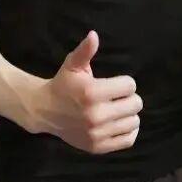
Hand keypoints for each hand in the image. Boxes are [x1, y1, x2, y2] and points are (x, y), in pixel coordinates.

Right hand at [31, 31, 141, 153]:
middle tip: (117, 97)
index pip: (130, 85)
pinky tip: (120, 123)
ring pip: (134, 122)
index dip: (125, 82)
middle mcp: (96, 115)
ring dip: (129, 114)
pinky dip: (129, 131)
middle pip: (136, 104)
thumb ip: (85, 50)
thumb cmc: (63, 84)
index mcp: (92, 92)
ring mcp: (97, 133)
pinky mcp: (98, 147)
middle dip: (129, 97)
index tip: (115, 84)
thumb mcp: (72, 65)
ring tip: (118, 109)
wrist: (45, 111)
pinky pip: (128, 140)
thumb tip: (94, 35)